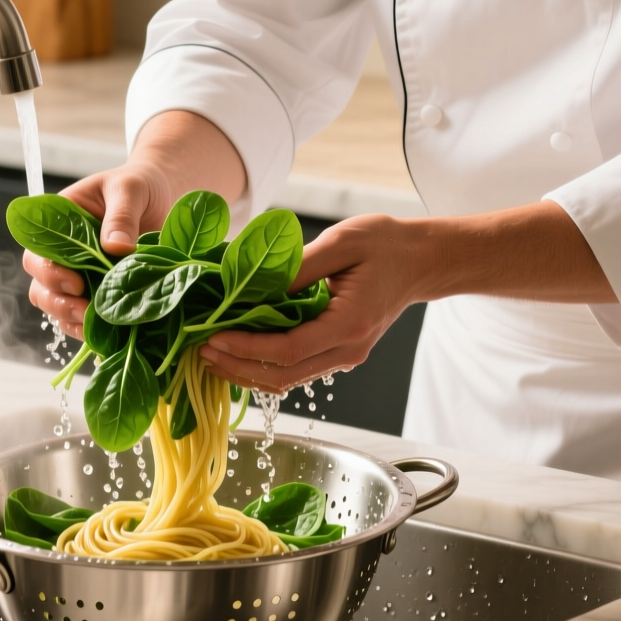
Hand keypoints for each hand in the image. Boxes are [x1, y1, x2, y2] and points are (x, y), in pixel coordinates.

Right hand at [23, 163, 173, 338]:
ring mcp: (81, 275)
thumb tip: (115, 247)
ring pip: (58, 307)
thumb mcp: (129, 189)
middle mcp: (63, 253)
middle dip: (58, 303)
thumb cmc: (140, 186)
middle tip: (84, 310)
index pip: (37, 253)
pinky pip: (86, 318)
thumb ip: (121, 215)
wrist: (164, 196)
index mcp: (58, 224)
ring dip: (72, 320)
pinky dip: (92, 329)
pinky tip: (109, 333)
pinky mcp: (102, 293)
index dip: (49, 273)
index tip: (75, 283)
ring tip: (96, 324)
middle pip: (41, 287)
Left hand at [200, 214, 420, 391]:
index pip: (288, 350)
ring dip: (247, 372)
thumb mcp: (341, 241)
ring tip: (211, 356)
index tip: (213, 337)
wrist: (420, 261)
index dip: (246, 349)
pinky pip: (297, 368)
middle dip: (238, 368)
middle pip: (283, 376)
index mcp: (349, 324)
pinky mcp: (340, 352)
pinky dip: (264, 365)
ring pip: (288, 379)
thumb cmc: (385, 244)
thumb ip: (299, 267)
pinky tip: (239, 352)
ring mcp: (346, 355)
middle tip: (200, 352)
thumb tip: (255, 287)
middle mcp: (348, 349)